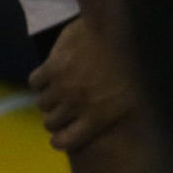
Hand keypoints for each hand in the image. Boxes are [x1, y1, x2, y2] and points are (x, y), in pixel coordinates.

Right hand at [28, 15, 133, 151]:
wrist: (119, 31)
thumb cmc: (136, 63)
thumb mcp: (138, 95)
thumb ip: (123, 112)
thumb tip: (124, 124)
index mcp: (98, 116)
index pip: (66, 141)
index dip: (61, 140)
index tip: (62, 136)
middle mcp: (76, 105)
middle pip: (50, 122)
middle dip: (56, 119)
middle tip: (63, 111)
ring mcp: (61, 86)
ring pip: (42, 103)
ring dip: (49, 99)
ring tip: (59, 92)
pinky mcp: (51, 68)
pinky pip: (35, 81)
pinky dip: (40, 81)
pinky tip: (50, 76)